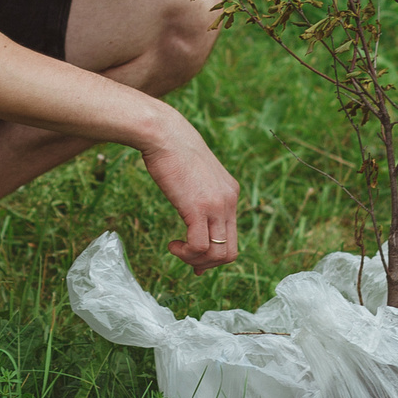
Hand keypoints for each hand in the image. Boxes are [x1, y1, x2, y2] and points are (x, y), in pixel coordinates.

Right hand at [141, 115, 240, 271]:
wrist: (165, 133)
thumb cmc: (172, 150)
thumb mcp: (195, 175)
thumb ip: (201, 194)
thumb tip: (195, 214)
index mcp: (230, 193)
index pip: (232, 236)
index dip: (215, 254)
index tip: (195, 257)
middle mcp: (229, 201)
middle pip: (230, 252)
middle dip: (209, 264)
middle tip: (189, 262)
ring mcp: (216, 205)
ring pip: (218, 254)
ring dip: (195, 260)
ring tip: (177, 249)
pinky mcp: (199, 208)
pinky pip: (200, 247)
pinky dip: (186, 253)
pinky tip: (173, 244)